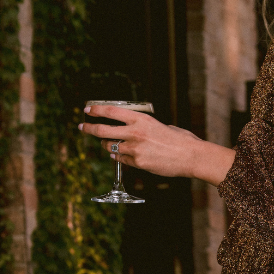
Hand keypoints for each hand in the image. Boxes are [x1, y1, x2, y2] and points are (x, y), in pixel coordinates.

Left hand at [78, 104, 234, 184]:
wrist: (191, 156)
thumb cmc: (180, 140)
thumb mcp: (161, 125)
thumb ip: (144, 127)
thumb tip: (132, 129)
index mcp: (141, 119)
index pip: (111, 111)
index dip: (96, 110)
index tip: (87, 110)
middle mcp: (135, 133)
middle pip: (102, 130)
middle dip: (89, 129)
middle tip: (83, 128)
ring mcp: (135, 149)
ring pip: (110, 147)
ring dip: (106, 145)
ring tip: (107, 144)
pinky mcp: (138, 163)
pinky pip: (122, 159)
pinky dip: (120, 157)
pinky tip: (122, 155)